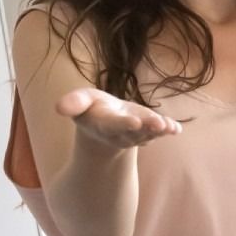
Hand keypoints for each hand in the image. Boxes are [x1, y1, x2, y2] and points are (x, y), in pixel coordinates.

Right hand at [56, 87, 182, 151]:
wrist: (105, 126)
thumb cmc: (92, 109)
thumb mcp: (81, 102)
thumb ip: (74, 103)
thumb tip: (59, 107)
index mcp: (104, 124)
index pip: (113, 125)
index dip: (123, 124)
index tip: (134, 121)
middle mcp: (121, 132)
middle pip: (134, 131)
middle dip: (146, 128)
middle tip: (158, 124)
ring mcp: (137, 134)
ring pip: (148, 134)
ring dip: (159, 130)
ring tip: (169, 127)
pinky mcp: (148, 131)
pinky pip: (159, 132)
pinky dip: (168, 130)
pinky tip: (176, 129)